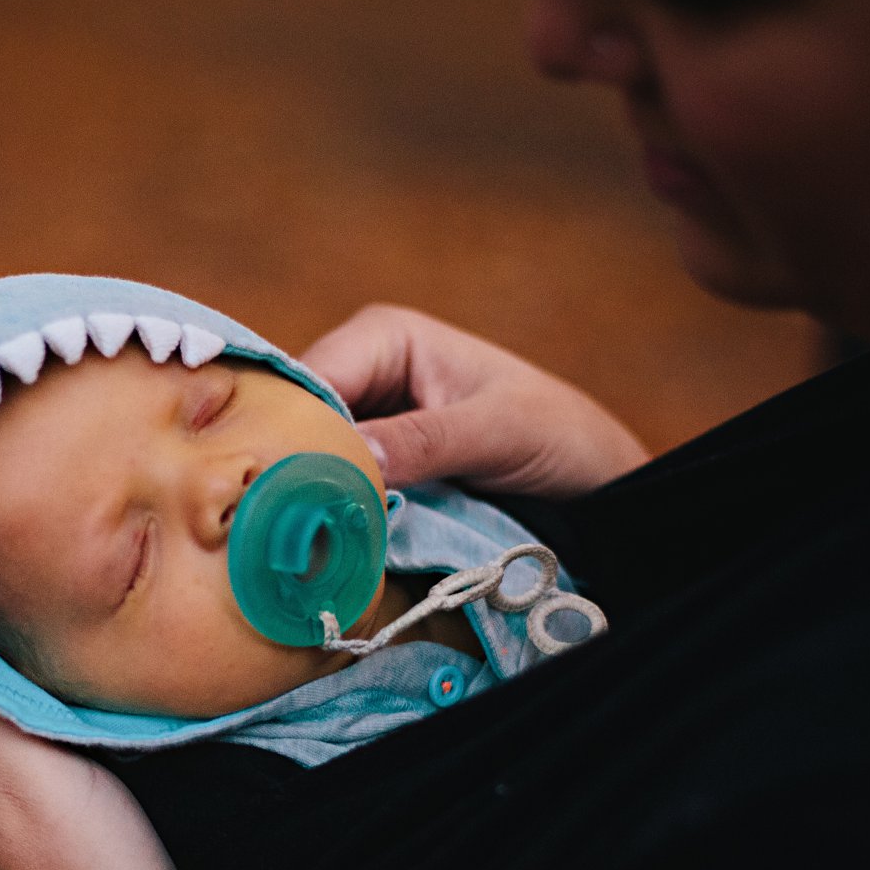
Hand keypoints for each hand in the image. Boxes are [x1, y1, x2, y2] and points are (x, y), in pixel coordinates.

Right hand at [300, 304, 649, 498]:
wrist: (588, 475)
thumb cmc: (557, 432)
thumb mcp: (497, 432)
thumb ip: (426, 441)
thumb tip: (356, 456)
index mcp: (385, 336)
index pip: (310, 378)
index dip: (290, 427)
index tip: (281, 484)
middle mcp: (362, 368)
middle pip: (293, 414)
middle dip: (290, 461)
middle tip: (281, 519)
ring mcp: (362, 414)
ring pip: (302, 450)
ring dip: (303, 489)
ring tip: (295, 533)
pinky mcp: (368, 457)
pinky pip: (326, 477)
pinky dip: (323, 504)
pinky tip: (318, 534)